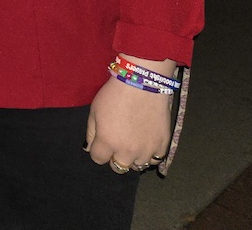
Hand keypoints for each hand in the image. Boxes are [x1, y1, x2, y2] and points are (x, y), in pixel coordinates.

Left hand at [85, 55, 174, 172]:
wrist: (143, 83)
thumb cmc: (114, 94)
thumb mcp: (94, 110)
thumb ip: (91, 132)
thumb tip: (89, 148)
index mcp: (107, 142)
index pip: (98, 159)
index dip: (98, 150)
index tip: (102, 141)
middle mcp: (127, 152)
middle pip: (118, 167)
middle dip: (115, 157)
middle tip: (118, 142)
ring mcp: (147, 150)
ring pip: (137, 166)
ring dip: (133, 157)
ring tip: (133, 142)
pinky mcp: (162, 145)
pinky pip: (155, 159)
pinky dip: (150, 154)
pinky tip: (147, 142)